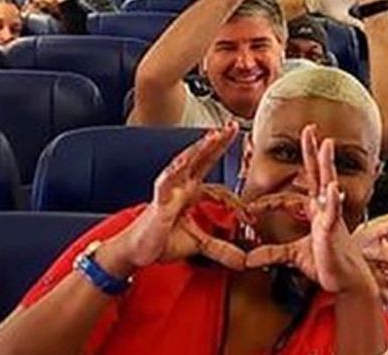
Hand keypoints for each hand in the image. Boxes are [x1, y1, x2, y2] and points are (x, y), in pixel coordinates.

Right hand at [100, 124, 245, 275]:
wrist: (136, 253)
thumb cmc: (164, 242)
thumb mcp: (200, 246)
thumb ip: (222, 250)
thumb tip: (244, 262)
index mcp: (192, 194)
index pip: (219, 187)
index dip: (237, 201)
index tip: (251, 217)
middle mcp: (181, 187)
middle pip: (202, 160)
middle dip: (218, 143)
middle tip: (233, 126)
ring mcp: (169, 191)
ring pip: (186, 163)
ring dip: (200, 148)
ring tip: (214, 134)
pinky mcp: (158, 201)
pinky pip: (167, 182)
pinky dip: (176, 170)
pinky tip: (186, 159)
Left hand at [246, 126, 376, 294]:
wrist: (347, 282)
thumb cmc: (328, 265)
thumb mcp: (294, 256)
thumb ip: (273, 253)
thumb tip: (249, 259)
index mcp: (317, 213)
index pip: (295, 195)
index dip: (272, 200)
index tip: (252, 208)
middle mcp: (325, 210)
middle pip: (317, 174)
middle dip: (314, 152)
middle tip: (310, 129)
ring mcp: (331, 217)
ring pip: (328, 184)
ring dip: (327, 164)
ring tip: (326, 144)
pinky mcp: (334, 230)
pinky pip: (333, 212)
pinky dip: (332, 200)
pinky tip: (331, 187)